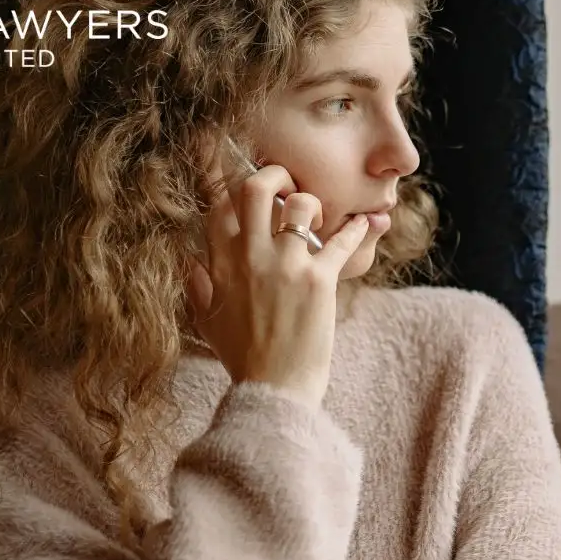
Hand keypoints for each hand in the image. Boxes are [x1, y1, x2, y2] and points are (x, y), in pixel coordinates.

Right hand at [185, 161, 370, 402]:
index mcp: (220, 265)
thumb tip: (192, 264)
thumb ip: (199, 288)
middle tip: (288, 182)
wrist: (274, 391)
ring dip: (314, 205)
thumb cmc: (243, 359)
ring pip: (300, 204)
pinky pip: (342, 241)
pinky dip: (359, 229)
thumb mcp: (208, 323)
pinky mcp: (319, 281)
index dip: (226, 177)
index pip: (219, 204)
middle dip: (275, 173)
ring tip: (321, 221)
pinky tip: (368, 223)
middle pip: (256, 188)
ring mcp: (285, 266)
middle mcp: (249, 257)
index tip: (239, 168)